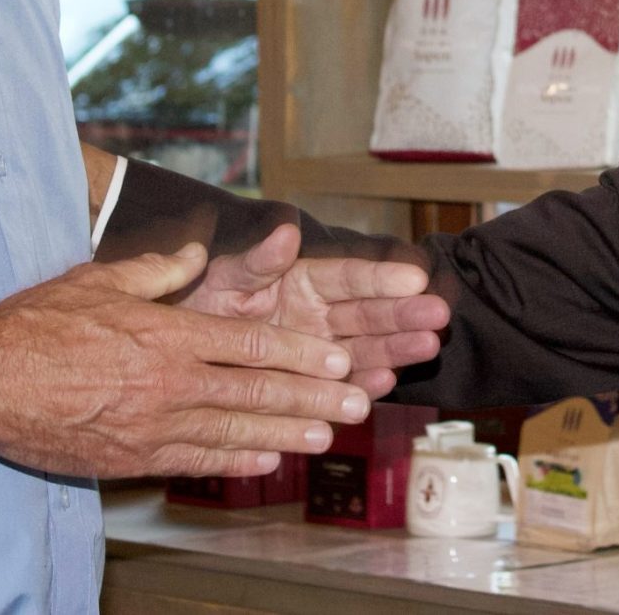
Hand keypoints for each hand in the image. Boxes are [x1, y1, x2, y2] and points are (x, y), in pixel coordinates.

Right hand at [0, 243, 376, 478]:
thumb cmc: (38, 324)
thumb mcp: (101, 279)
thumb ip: (160, 267)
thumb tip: (200, 249)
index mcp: (167, 334)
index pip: (251, 345)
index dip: (301, 353)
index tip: (338, 358)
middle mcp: (168, 383)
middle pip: (256, 392)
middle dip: (313, 398)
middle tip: (357, 402)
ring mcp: (151, 426)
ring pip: (235, 432)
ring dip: (287, 433)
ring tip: (329, 433)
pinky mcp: (129, 459)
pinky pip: (195, 461)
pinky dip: (236, 461)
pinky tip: (267, 460)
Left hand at [179, 223, 449, 398]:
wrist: (179, 357)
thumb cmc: (201, 306)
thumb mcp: (224, 279)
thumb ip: (258, 261)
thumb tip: (286, 230)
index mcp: (305, 280)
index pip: (350, 276)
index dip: (382, 277)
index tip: (415, 276)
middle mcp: (321, 315)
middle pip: (369, 313)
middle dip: (404, 314)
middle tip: (439, 314)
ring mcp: (321, 353)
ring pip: (366, 349)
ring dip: (398, 348)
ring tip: (428, 345)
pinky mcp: (316, 388)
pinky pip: (344, 388)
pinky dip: (365, 386)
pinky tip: (387, 382)